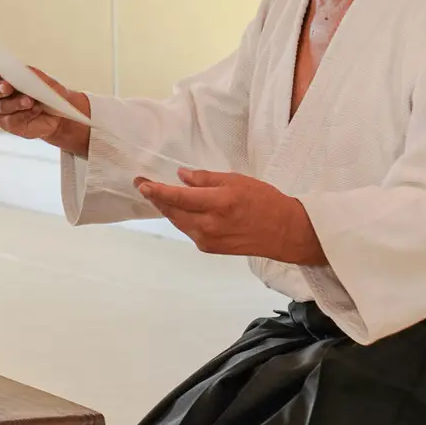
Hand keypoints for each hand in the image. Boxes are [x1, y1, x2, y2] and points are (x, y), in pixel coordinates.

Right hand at [0, 63, 91, 157]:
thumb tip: (27, 71)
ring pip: (2, 105)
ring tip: (30, 101)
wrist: (57, 116)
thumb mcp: (46, 82)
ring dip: (15, 102)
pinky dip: (24, 114)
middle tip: (7, 87)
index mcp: (5, 78)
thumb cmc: (49, 95)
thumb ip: (35, 76)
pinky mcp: (8, 124)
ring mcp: (2, 110)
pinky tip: (35, 110)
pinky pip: (11, 119)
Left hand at [134, 170, 326, 264]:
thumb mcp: (236, 181)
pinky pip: (188, 230)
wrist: (284, 232)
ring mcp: (207, 239)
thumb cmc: (264, 202)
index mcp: (217, 204)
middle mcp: (208, 224)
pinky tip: (181, 209)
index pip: (177, 197)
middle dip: (156, 198)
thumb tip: (182, 176)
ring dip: (167, 208)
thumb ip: (206, 179)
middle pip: (172, 211)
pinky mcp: (208, 248)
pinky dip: (182, 218)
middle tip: (143, 185)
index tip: (141, 183)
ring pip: (178, 221)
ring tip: (158, 194)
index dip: (156, 191)